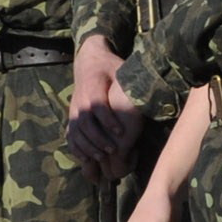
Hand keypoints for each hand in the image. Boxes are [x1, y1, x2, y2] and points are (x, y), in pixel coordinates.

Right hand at [68, 37, 142, 173]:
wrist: (89, 62)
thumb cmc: (110, 67)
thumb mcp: (121, 69)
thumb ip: (131, 81)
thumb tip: (151, 91)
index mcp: (93, 85)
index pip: (97, 105)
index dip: (108, 120)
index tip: (121, 133)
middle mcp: (80, 98)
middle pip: (84, 121)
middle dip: (98, 138)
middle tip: (112, 151)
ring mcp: (74, 108)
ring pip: (75, 130)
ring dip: (87, 146)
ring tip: (101, 157)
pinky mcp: (72, 116)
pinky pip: (70, 134)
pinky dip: (76, 148)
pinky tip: (86, 159)